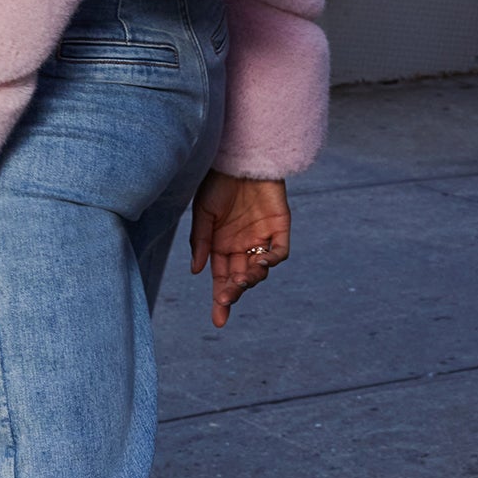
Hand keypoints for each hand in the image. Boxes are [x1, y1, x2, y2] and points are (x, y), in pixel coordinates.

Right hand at [189, 169, 289, 327]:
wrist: (239, 156)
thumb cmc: (216, 182)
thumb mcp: (202, 212)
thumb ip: (201, 242)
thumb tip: (198, 272)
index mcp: (221, 245)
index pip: (221, 278)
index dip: (221, 298)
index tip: (219, 320)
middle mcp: (242, 246)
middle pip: (240, 278)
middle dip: (234, 291)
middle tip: (227, 299)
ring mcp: (261, 238)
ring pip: (259, 270)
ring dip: (251, 278)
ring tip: (241, 279)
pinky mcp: (279, 228)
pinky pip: (279, 253)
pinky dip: (271, 261)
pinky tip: (260, 263)